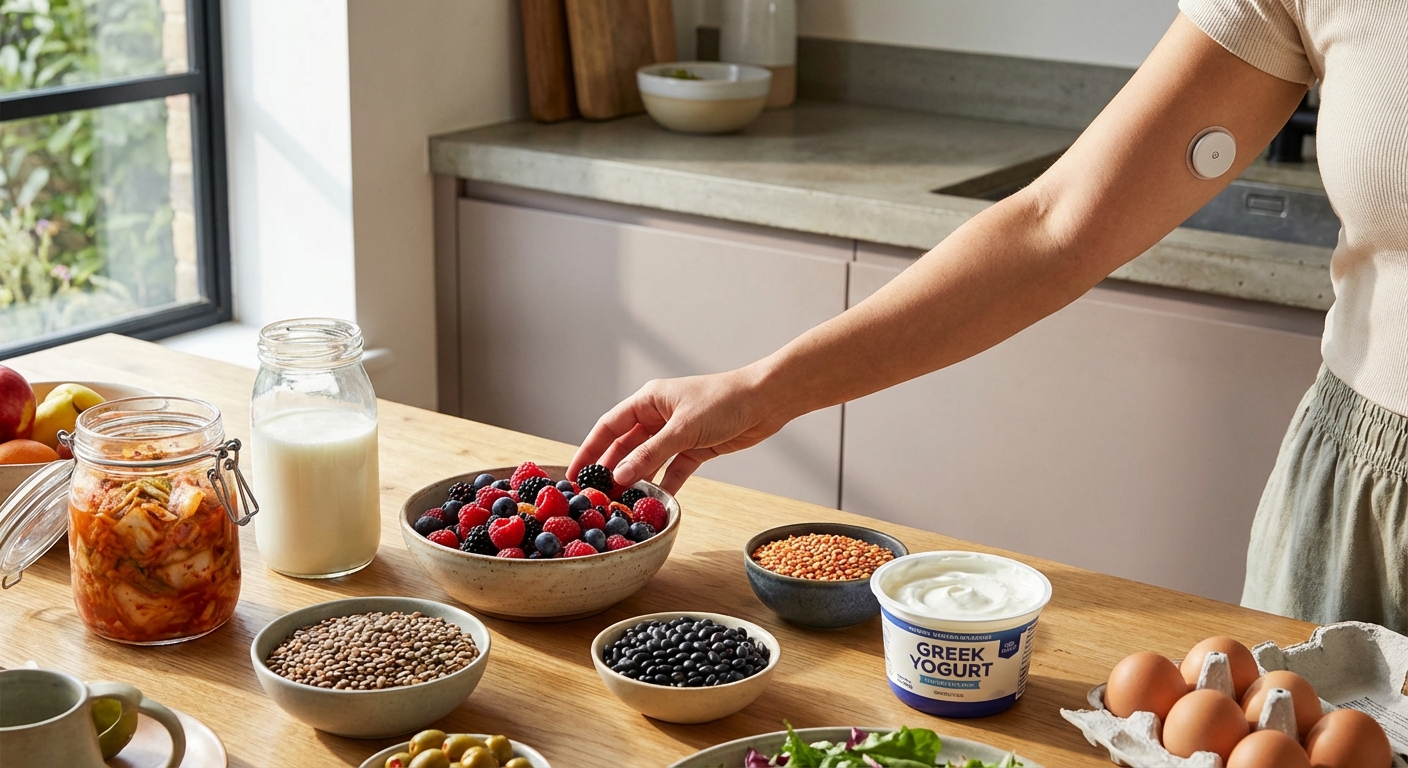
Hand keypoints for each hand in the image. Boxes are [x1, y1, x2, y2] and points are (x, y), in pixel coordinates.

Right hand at [569, 367, 790, 494]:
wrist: (765, 401)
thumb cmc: (724, 401)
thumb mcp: (682, 429)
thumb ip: (650, 454)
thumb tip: (619, 477)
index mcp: (648, 400)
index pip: (608, 427)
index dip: (589, 450)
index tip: (573, 475)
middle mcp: (658, 417)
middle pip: (625, 447)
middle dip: (611, 471)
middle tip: (595, 497)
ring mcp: (676, 434)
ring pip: (648, 461)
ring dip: (637, 481)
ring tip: (621, 504)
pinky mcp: (695, 449)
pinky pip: (673, 470)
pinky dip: (665, 485)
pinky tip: (655, 502)